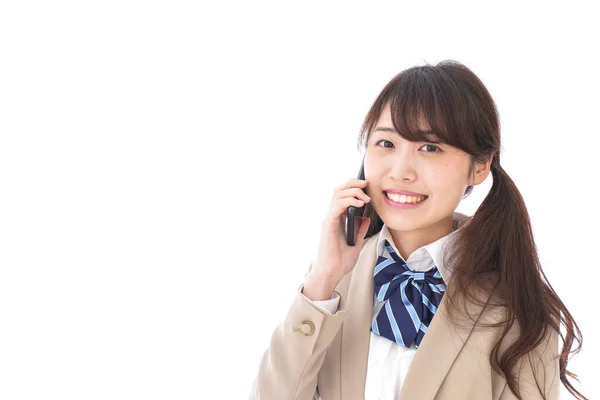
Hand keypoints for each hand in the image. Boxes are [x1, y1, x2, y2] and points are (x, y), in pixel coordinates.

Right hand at [303, 178, 370, 299]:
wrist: (331, 274)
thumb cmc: (340, 262)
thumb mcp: (356, 243)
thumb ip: (360, 230)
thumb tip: (365, 218)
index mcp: (337, 220)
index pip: (342, 196)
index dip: (353, 187)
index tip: (366, 187)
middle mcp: (332, 217)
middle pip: (338, 191)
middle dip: (352, 183)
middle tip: (365, 183)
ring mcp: (329, 220)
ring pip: (337, 195)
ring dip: (353, 191)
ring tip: (365, 197)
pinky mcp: (328, 225)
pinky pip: (337, 206)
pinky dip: (348, 201)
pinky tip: (359, 203)